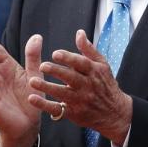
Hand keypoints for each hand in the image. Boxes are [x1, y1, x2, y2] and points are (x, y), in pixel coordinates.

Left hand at [28, 29, 132, 144]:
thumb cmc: (106, 85)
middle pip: (71, 78)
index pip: (81, 64)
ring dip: (47, 87)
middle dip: (56, 72)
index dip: (69, 58)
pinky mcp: (74, 113)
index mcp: (94, 72)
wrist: (115, 113)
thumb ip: (88, 49)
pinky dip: (44, 105)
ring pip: (62, 93)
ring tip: (32, 81)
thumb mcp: (102, 65)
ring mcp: (81, 100)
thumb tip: (79, 32)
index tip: (55, 53)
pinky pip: (58, 109)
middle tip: (42, 66)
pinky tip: (33, 99)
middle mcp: (88, 86)